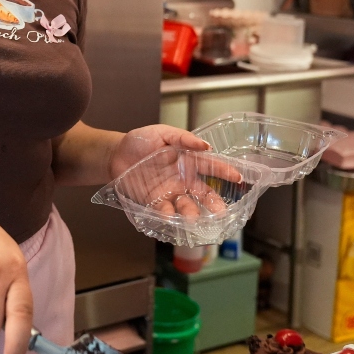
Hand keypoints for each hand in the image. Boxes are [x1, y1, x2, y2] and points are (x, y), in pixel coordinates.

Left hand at [108, 125, 241, 218]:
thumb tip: (205, 145)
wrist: (114, 155)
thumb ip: (182, 138)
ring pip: (187, 206)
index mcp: (188, 161)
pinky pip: (164, 211)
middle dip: (215, 205)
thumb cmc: (140, 141)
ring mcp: (170, 193)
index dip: (226, 172)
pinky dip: (168, 216)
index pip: (211, 167)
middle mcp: (183, 180)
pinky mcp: (154, 202)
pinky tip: (170, 217)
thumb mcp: (161, 133)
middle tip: (221, 214)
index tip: (239, 178)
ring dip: (191, 214)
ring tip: (193, 220)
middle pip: (204, 194)